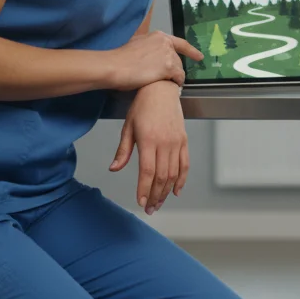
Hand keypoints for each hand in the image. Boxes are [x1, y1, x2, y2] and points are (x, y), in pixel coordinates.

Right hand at [107, 30, 201, 90]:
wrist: (115, 66)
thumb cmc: (120, 58)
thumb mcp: (135, 44)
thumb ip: (147, 46)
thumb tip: (148, 51)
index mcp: (158, 36)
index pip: (179, 43)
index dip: (191, 51)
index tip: (199, 56)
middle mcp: (165, 43)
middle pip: (177, 59)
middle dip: (174, 69)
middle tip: (168, 78)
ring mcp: (168, 55)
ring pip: (179, 69)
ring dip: (174, 77)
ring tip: (167, 84)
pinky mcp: (168, 68)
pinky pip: (178, 78)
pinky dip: (176, 83)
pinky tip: (172, 86)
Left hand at [110, 80, 189, 213]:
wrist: (162, 90)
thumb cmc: (142, 106)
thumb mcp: (128, 127)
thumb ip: (123, 150)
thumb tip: (114, 168)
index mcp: (149, 141)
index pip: (147, 172)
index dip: (144, 190)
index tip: (141, 202)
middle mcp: (165, 143)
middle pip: (161, 177)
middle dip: (155, 196)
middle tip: (150, 208)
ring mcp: (176, 143)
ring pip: (173, 174)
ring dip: (167, 191)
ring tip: (160, 203)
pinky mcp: (184, 141)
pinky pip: (185, 164)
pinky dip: (182, 180)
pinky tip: (176, 191)